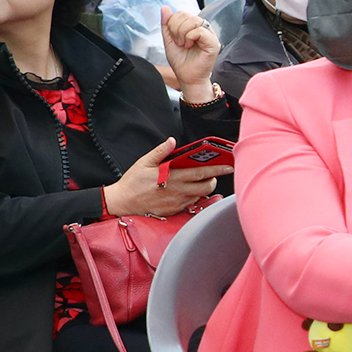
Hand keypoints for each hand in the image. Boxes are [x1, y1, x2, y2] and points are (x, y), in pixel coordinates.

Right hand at [104, 137, 227, 216]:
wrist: (122, 203)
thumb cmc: (133, 181)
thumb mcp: (144, 162)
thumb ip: (160, 151)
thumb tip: (172, 141)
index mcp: (172, 177)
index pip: (201, 172)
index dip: (217, 169)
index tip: (228, 165)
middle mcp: (178, 191)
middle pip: (206, 186)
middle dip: (213, 179)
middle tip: (213, 173)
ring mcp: (177, 202)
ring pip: (200, 195)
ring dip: (204, 187)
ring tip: (200, 179)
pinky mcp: (174, 210)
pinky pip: (191, 203)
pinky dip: (194, 195)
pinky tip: (188, 189)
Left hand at [160, 8, 220, 97]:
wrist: (187, 77)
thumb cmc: (181, 62)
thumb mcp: (169, 40)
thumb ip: (167, 24)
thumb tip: (165, 8)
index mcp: (194, 27)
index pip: (182, 13)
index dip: (173, 23)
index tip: (174, 38)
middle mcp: (203, 29)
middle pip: (187, 15)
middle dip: (176, 28)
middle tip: (178, 42)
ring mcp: (210, 35)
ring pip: (194, 20)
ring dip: (183, 33)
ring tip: (184, 44)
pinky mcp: (213, 43)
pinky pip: (200, 31)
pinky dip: (190, 37)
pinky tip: (190, 46)